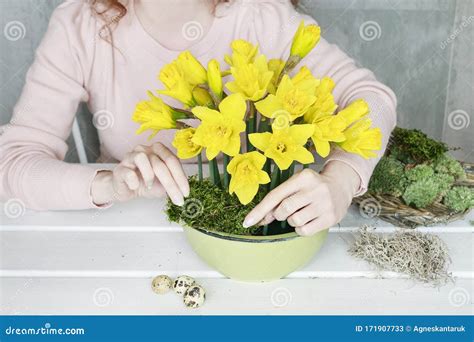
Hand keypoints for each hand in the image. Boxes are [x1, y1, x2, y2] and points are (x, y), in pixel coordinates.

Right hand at [91, 143, 188, 205]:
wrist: (126, 190)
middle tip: (177, 199)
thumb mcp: (164, 184)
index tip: (186, 193)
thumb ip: (174, 182)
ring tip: (149, 186)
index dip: (181, 177)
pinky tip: (135, 186)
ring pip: (143, 159)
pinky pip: (128, 172)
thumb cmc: (146, 184)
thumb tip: (184, 190)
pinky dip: (134, 181)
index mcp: (159, 150)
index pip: (172, 160)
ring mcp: (131, 156)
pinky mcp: (120, 168)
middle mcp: (145, 149)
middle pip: (161, 163)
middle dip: (171, 184)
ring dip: (149, 176)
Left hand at [243, 161, 360, 235]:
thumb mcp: (296, 185)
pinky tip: (308, 220)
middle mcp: (315, 189)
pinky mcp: (330, 217)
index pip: (276, 195)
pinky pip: (304, 231)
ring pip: (294, 221)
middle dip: (279, 214)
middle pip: (284, 209)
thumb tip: (261, 218)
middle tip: (286, 211)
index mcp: (303, 177)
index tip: (247, 222)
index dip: (259, 210)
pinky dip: (301, 229)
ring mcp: (324, 204)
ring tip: (301, 213)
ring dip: (292, 221)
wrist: (341, 186)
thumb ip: (279, 199)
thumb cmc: (313, 186)